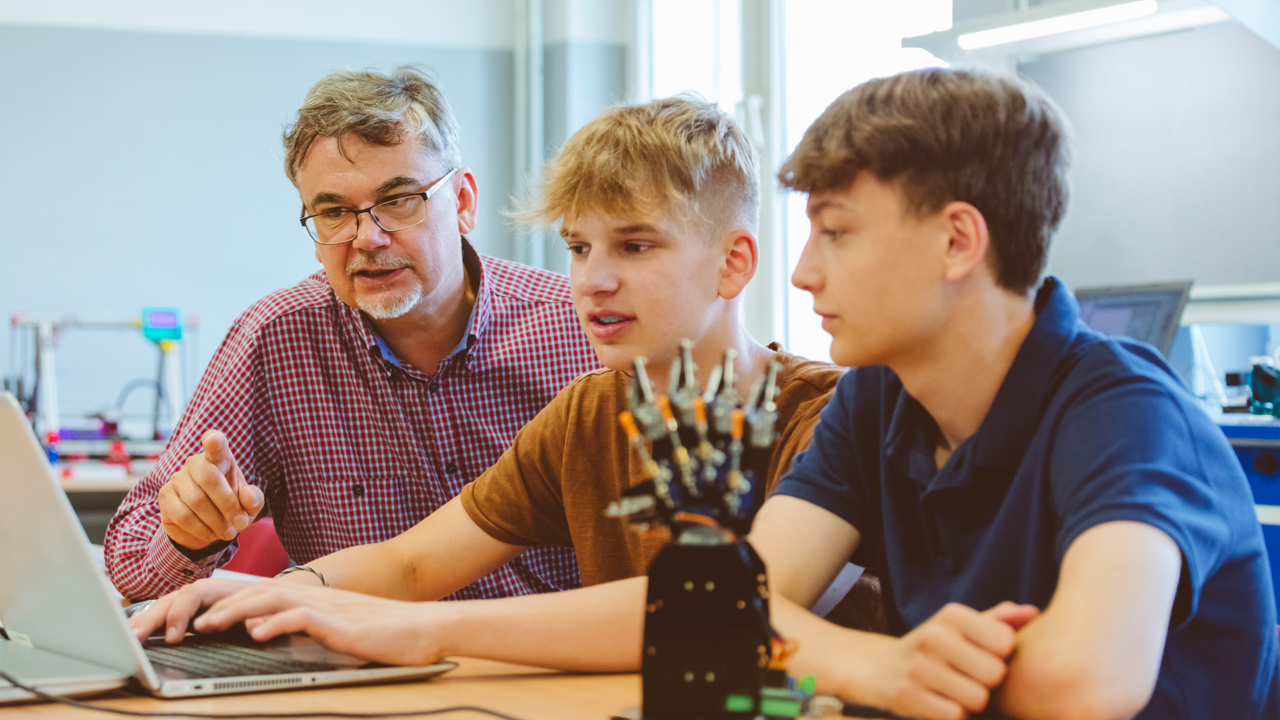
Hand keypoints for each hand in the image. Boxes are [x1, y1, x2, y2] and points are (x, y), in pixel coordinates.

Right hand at [130, 578, 257, 643]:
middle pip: (168, 602)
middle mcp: (194, 592)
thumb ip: (255, 619)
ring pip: (158, 609)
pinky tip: (130, 636)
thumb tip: (256, 629)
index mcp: (213, 589)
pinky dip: (143, 625)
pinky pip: (157, 616)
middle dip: (150, 621)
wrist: (257, 593)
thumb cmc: (256, 603)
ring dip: (141, 624)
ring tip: (126, 640)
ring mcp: (184, 601)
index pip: (191, 597)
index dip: (180, 616)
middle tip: (135, 641)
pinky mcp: (178, 611)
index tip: (174, 639)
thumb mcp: (260, 610)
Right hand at [158, 430, 263, 549]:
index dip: (214, 441)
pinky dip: (201, 529)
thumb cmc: (231, 506)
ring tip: (228, 533)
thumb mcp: (248, 505)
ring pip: (196, 501)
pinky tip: (210, 534)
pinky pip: (183, 516)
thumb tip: (248, 498)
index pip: (215, 444)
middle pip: (209, 478)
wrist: (206, 526)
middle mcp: (195, 463)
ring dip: (216, 523)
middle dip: (228, 505)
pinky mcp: (165, 496)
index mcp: (219, 458)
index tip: (214, 440)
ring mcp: (177, 478)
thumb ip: (254, 499)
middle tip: (240, 523)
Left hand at [192, 584, 451, 666]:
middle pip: (253, 593)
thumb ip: (300, 627)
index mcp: (307, 599)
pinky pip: (303, 619)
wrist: (423, 628)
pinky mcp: (341, 623)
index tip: (188, 620)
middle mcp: (311, 597)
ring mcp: (326, 607)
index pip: (253, 595)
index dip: (218, 604)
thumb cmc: (382, 634)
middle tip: (184, 622)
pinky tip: (258, 634)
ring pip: (270, 600)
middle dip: (214, 606)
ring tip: (207, 625)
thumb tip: (262, 631)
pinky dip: (277, 624)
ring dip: (235, 612)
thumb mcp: (332, 630)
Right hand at [850, 601, 1039, 719]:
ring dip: (971, 702)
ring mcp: (918, 666)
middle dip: (987, 683)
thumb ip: (999, 621)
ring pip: (977, 698)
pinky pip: (955, 716)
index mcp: (952, 615)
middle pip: (995, 674)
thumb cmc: (935, 648)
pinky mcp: (906, 695)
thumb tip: (1033, 612)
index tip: (983, 657)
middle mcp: (934, 636)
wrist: (878, 667)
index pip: (1006, 642)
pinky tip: (940, 703)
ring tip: (954, 692)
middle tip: (969, 679)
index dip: (1001, 656)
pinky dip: (953, 715)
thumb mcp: (962, 628)